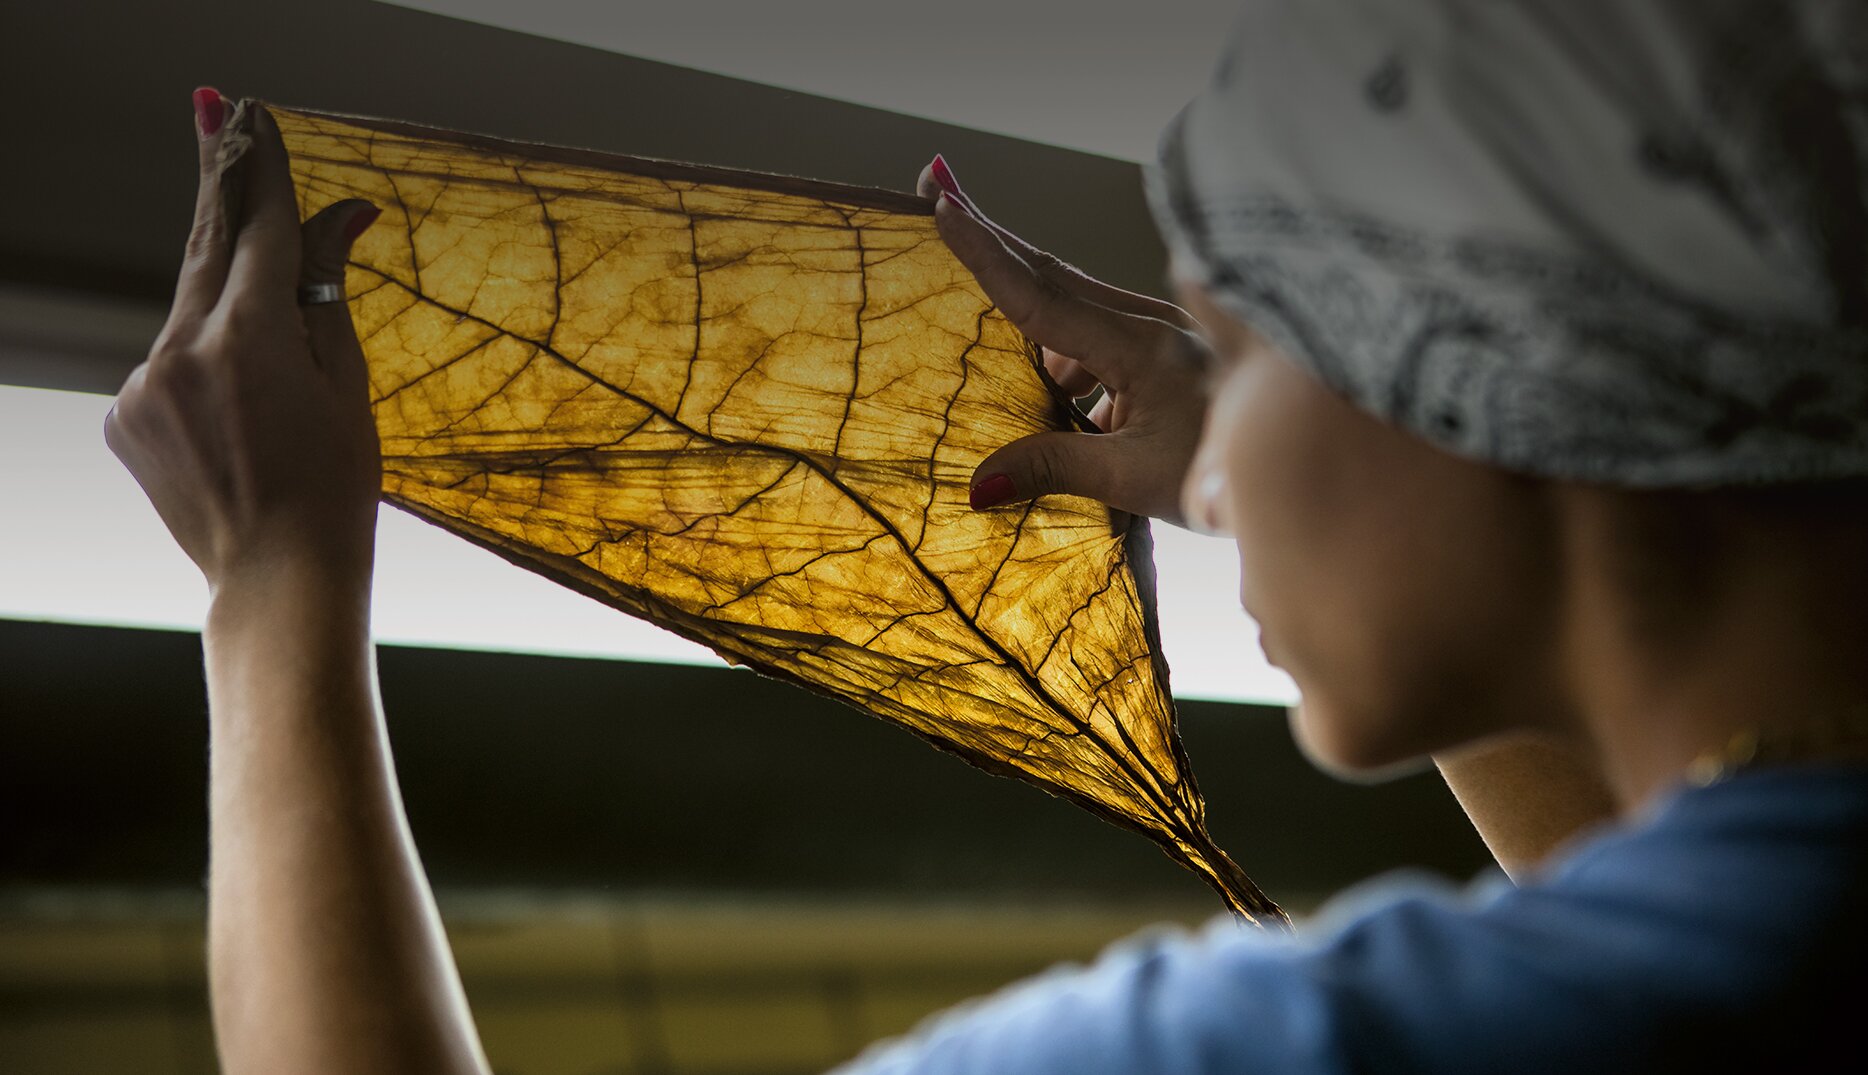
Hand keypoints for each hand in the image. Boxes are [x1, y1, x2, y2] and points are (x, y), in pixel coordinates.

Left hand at [105, 91, 383, 594]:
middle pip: (204, 244)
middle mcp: (181, 349)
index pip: (258, 227)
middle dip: (216, 180)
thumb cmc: (333, 486)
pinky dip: (200, 360)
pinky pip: (167, 359)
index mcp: (249, 338)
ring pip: (188, 308)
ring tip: (264, 344)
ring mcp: (143, 383)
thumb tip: (338, 217)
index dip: (261, 168)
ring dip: (223, 300)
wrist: (277, 576)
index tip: (254, 117)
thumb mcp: (346, 381)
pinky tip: (237, 410)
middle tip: (214, 111)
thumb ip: (324, 291)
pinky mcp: (123, 415)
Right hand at [917, 156, 1211, 524]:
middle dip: (989, 236)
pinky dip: (1059, 351)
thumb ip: (1055, 470)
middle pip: (1048, 271)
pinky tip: (1058, 401)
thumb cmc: (1227, 475)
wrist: (1297, 463)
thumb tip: (979, 483)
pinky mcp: (1161, 346)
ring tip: (1005, 350)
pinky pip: (1091, 334)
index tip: (943, 209)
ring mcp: (1156, 329)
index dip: (986, 255)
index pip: (1042, 297)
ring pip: (1069, 304)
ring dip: (1024, 311)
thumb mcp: (1135, 480)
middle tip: (936, 187)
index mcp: (1140, 346)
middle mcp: (1147, 322)